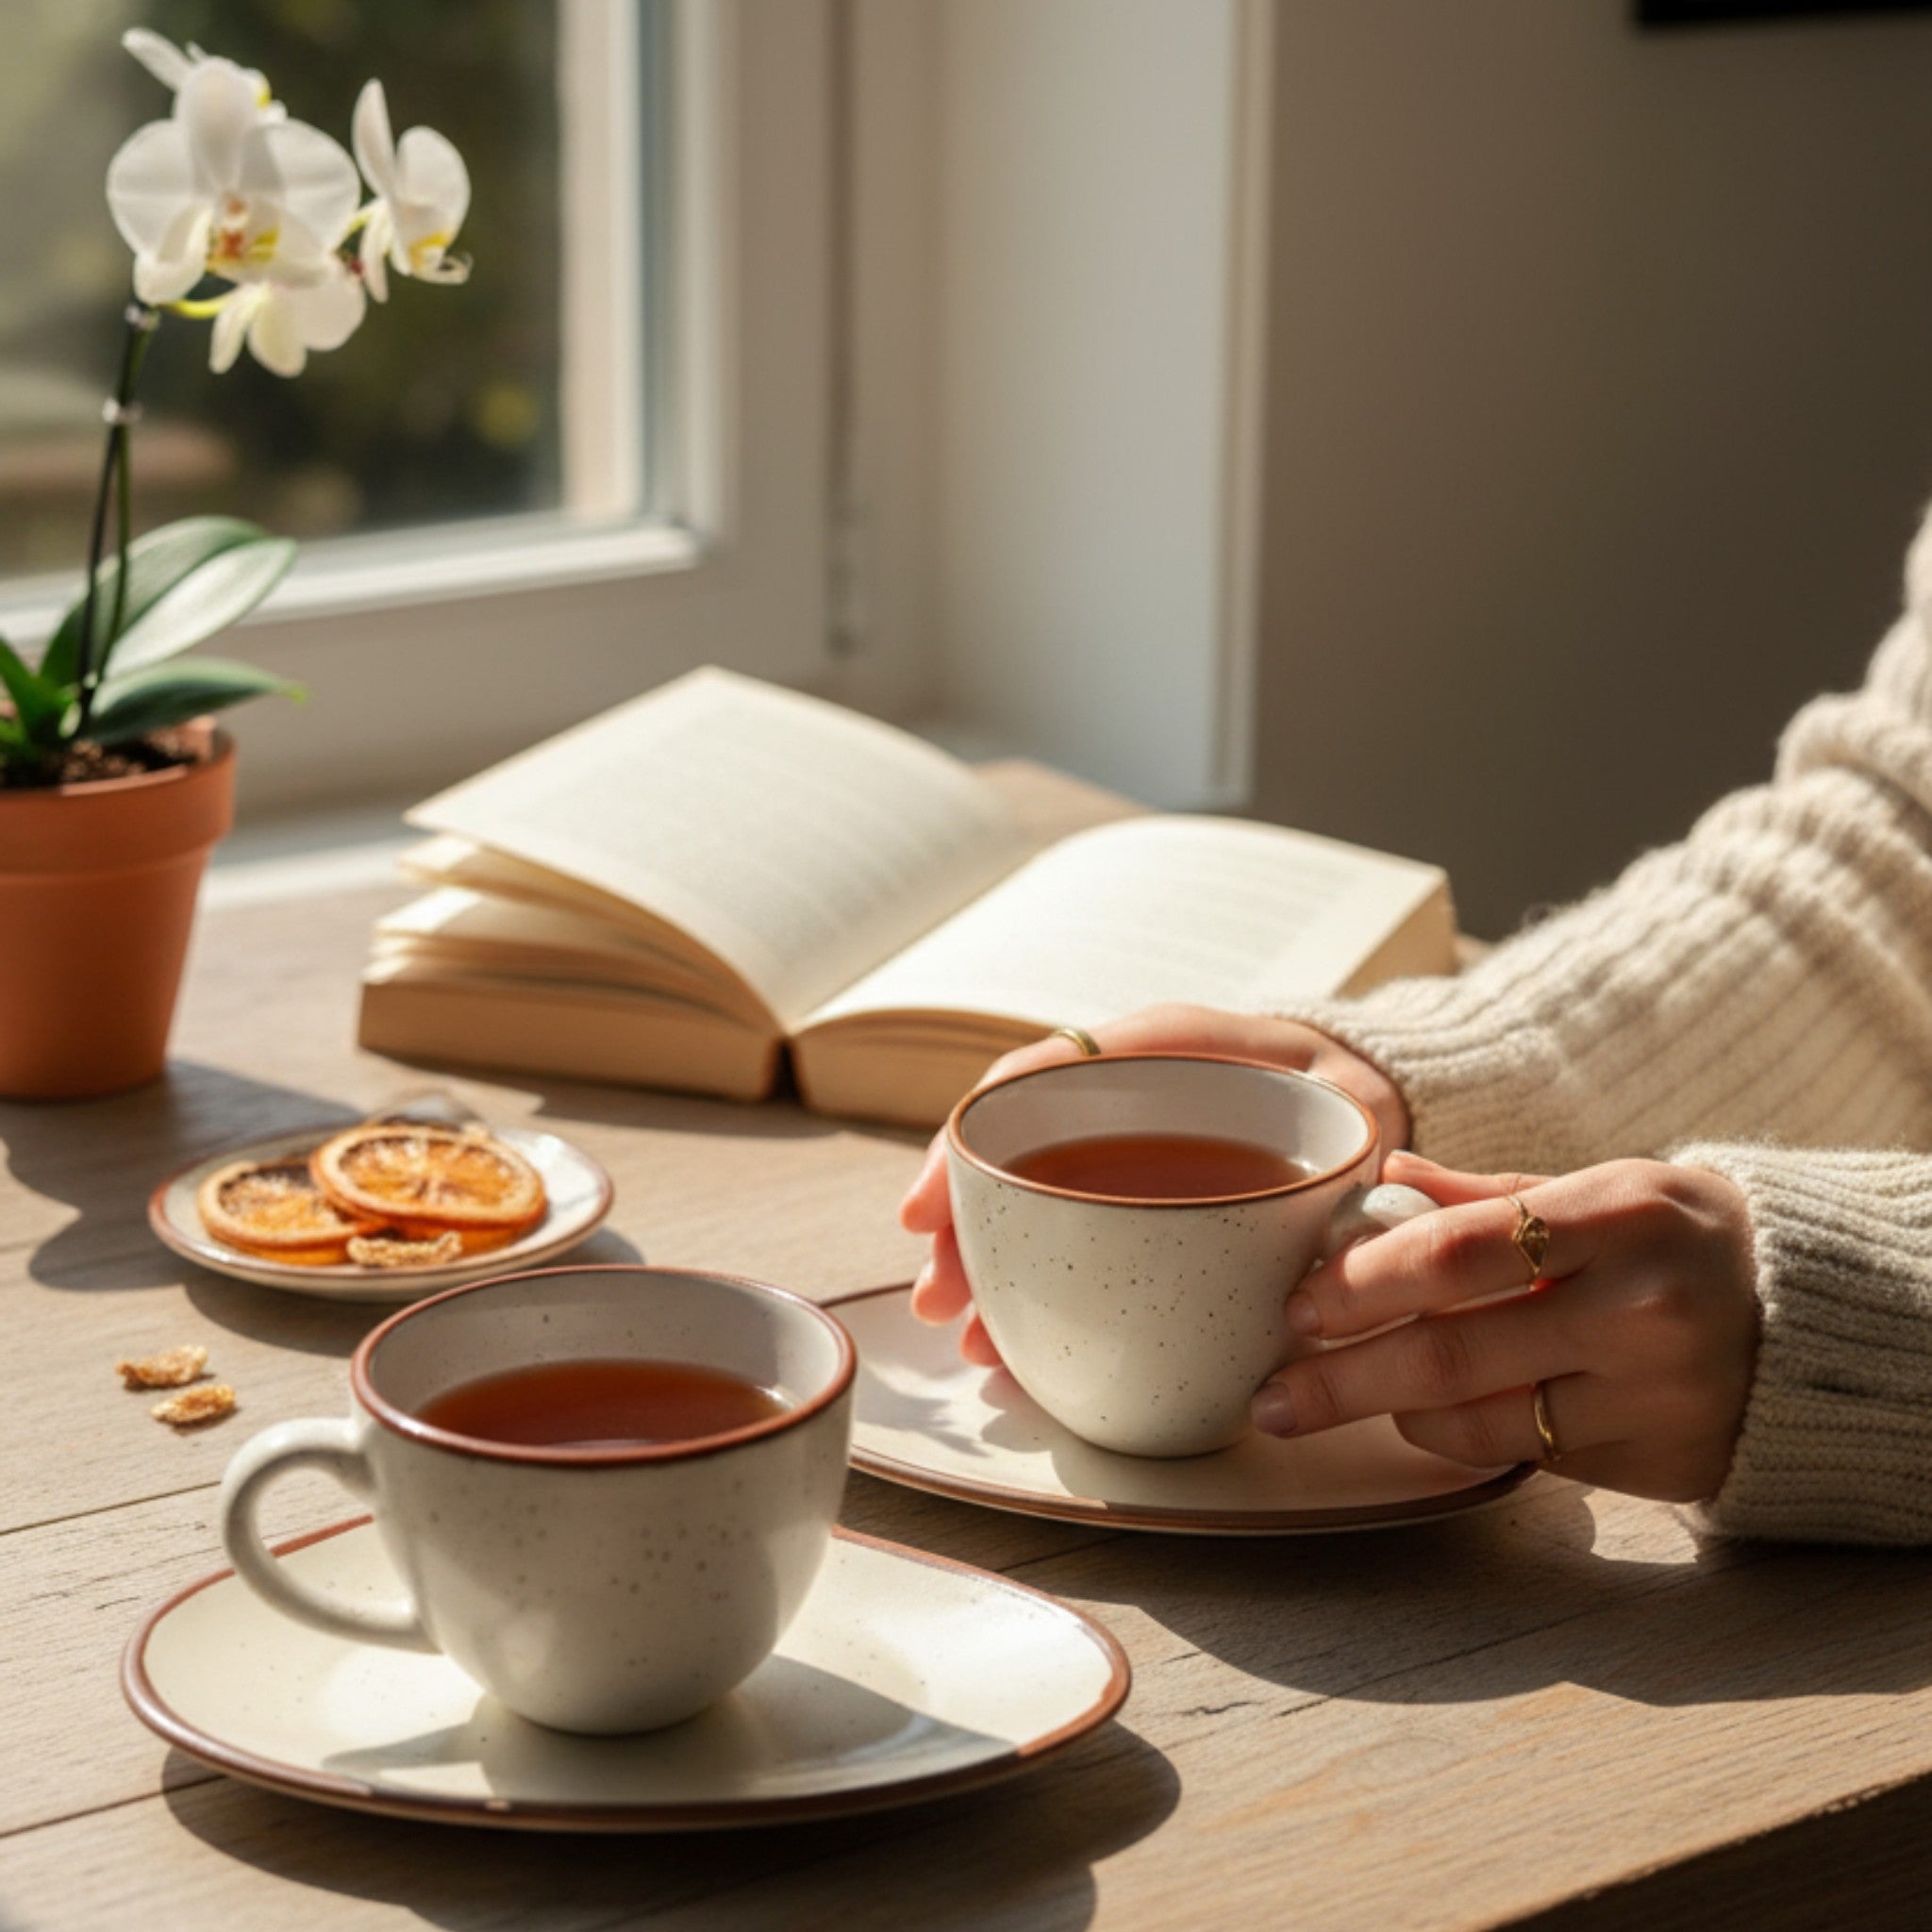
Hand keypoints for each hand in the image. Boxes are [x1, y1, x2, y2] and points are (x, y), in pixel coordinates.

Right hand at [898, 1002, 1411, 1365]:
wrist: (1369, 1103)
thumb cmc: (1338, 1089)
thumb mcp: (1337, 1097)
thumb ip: (1316, 1148)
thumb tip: (1296, 1217)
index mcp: (1148, 1056)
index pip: (1026, 1085)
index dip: (964, 1148)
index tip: (924, 1213)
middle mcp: (1116, 1105)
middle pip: (1012, 1164)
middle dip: (961, 1236)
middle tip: (939, 1304)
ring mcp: (1123, 1165)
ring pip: (1032, 1219)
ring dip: (993, 1280)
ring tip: (973, 1344)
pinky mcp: (1139, 1220)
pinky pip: (1074, 1258)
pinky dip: (1042, 1301)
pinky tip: (1022, 1350)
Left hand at [1251, 1151, 1761, 1503]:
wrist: (1815, 1319)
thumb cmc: (1681, 1237)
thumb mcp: (1603, 1189)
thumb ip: (1489, 1192)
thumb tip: (1384, 1179)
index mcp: (1619, 1215)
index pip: (1461, 1251)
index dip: (1366, 1282)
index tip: (1300, 1306)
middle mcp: (1639, 1309)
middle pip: (1453, 1353)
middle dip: (1344, 1380)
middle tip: (1274, 1395)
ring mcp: (1651, 1396)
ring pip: (1480, 1421)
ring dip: (1393, 1415)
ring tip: (1337, 1401)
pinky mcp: (1656, 1462)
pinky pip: (1526, 1459)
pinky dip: (1460, 1441)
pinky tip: (1422, 1423)